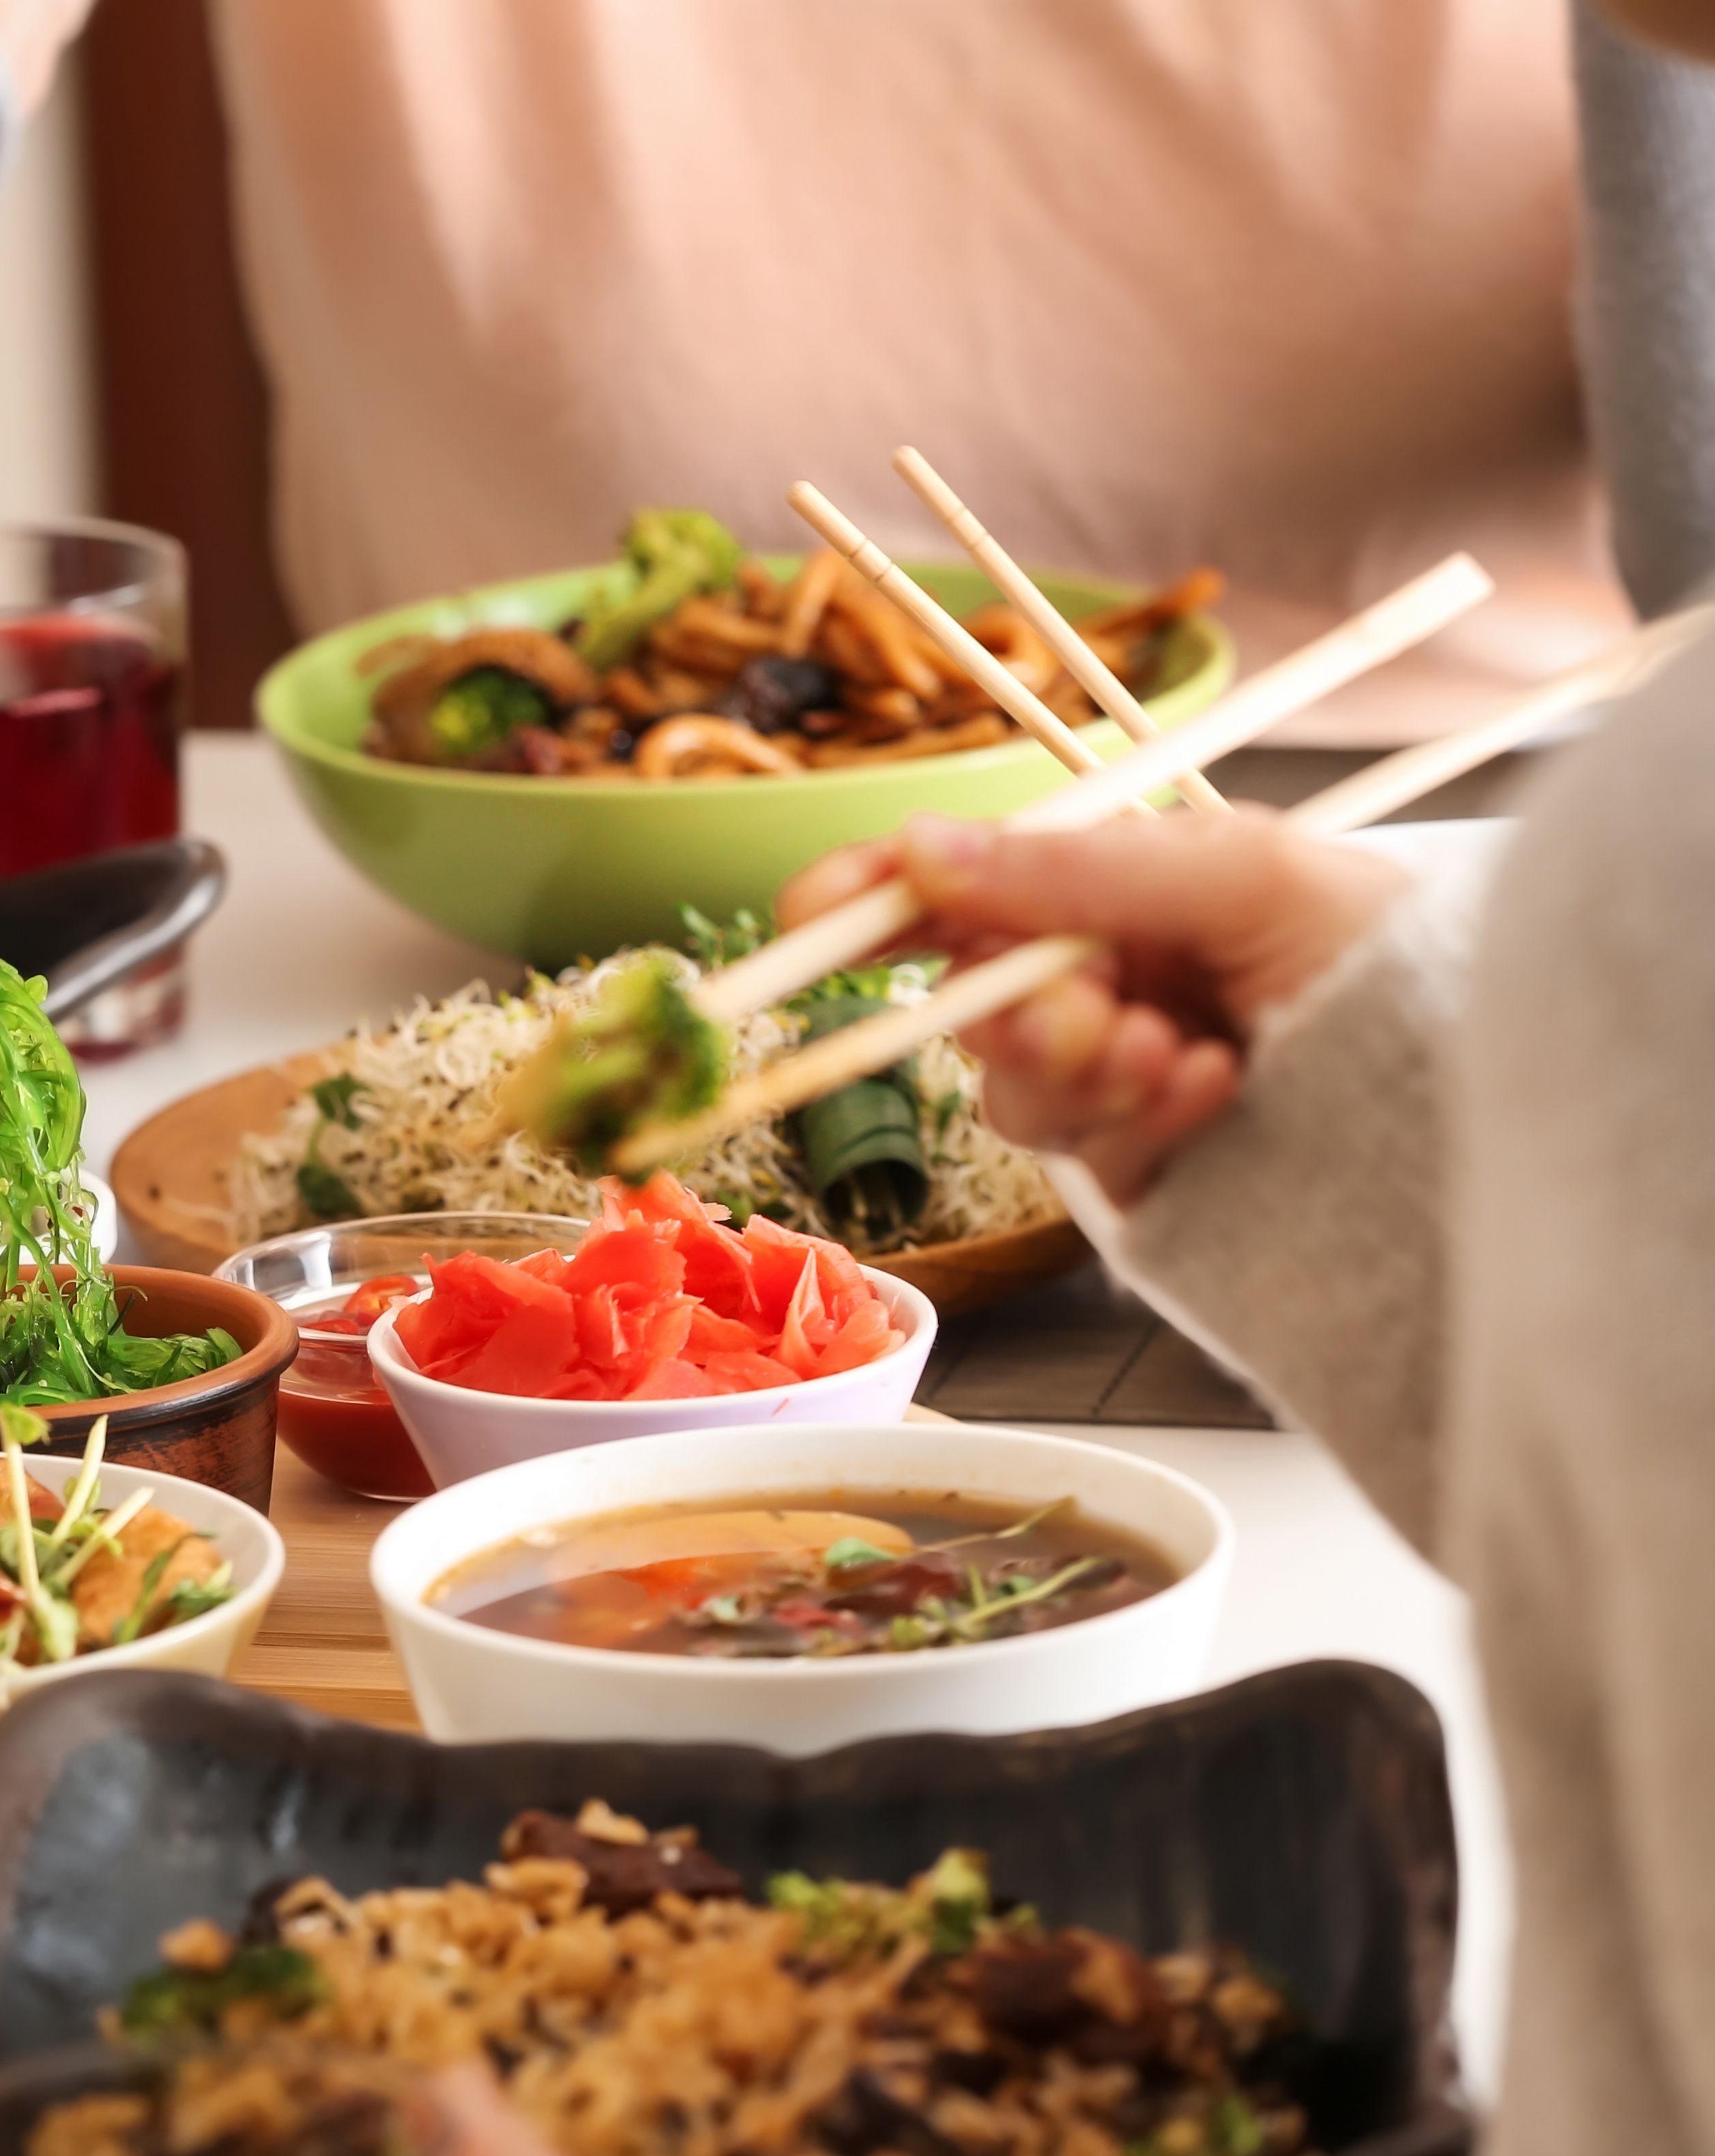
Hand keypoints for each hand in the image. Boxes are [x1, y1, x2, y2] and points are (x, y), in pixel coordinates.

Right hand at [776, 809, 1414, 1203]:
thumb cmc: (1392, 949)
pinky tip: (1219, 1092)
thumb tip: (921, 853)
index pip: (952, 894)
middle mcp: (1098, 983)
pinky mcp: (1143, 1164)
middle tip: (1094, 1011)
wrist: (1486, 1082)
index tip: (807, 919)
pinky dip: (1142, 1122)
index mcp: (1111, 894)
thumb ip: (1076, 866)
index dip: (867, 902)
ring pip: (1009, 1096)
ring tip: (1189, 1056)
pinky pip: (1082, 1160)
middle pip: (963, 1009)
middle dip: (1013, 1014)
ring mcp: (1116, 1078)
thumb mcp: (1243, 873)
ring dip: (1086, 1074)